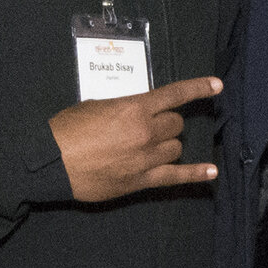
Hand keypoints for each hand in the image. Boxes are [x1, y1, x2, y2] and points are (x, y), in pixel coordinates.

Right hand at [48, 76, 221, 203]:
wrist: (51, 162)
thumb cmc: (67, 129)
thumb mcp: (96, 105)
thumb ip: (122, 108)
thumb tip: (133, 114)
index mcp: (134, 107)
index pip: (174, 95)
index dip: (198, 88)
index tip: (216, 86)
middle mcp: (146, 131)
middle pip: (176, 125)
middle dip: (167, 123)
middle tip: (150, 126)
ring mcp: (146, 158)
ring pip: (175, 148)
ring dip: (166, 144)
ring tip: (149, 147)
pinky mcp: (141, 181)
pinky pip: (175, 177)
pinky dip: (195, 174)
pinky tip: (211, 171)